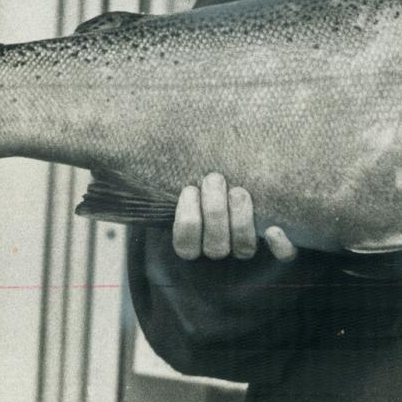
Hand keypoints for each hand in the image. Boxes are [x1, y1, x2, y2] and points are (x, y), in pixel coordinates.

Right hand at [171, 171, 295, 262]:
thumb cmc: (204, 183)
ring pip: (244, 248)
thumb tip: (120, 145)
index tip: (189, 189)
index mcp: (194, 242)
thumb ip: (165, 173)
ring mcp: (249, 253)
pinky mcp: (277, 251)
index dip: (188, 221)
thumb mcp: (180, 180)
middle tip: (215, 178)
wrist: (247, 193)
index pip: (186, 245)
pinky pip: (282, 257)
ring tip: (239, 191)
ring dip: (241, 219)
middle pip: (215, 246)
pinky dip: (280, 245)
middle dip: (214, 211)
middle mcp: (220, 250)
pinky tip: (274, 228)